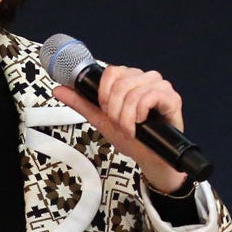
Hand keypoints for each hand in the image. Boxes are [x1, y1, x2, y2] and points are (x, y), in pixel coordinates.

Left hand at [50, 64, 187, 193]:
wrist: (150, 158)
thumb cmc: (132, 138)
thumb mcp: (101, 120)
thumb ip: (81, 103)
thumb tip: (59, 89)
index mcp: (129, 80)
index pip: (112, 72)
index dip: (105, 94)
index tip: (107, 112)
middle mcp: (144, 79)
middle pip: (121, 83)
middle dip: (115, 110)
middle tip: (120, 124)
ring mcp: (160, 86)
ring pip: (134, 91)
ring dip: (127, 115)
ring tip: (131, 127)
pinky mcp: (172, 97)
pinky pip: (151, 95)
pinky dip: (141, 112)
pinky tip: (143, 121)